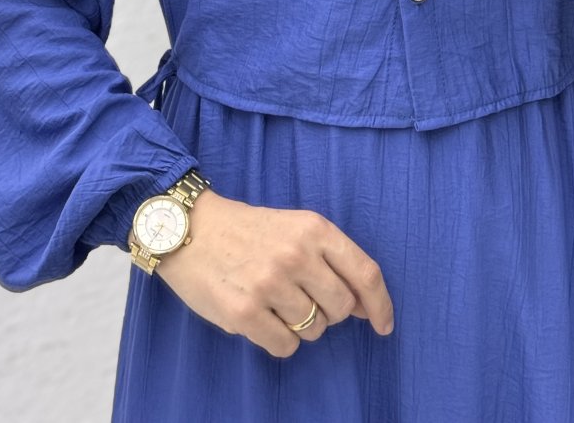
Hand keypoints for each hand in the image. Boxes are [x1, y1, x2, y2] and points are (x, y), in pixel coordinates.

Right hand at [153, 189, 394, 357]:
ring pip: (314, 330)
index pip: (365, 274)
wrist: (189, 228)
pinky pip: (285, 347)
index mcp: (314, 229)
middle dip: (330, 313)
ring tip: (275, 302)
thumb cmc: (247, 230)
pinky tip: (261, 318)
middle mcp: (296, 255)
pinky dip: (279, 340)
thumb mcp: (295, 228)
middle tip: (304, 300)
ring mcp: (269, 284)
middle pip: (342, 308)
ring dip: (301, 326)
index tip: (384, 326)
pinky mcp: (244, 313)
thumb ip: (331, 260)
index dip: (381, 305)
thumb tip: (365, 306)